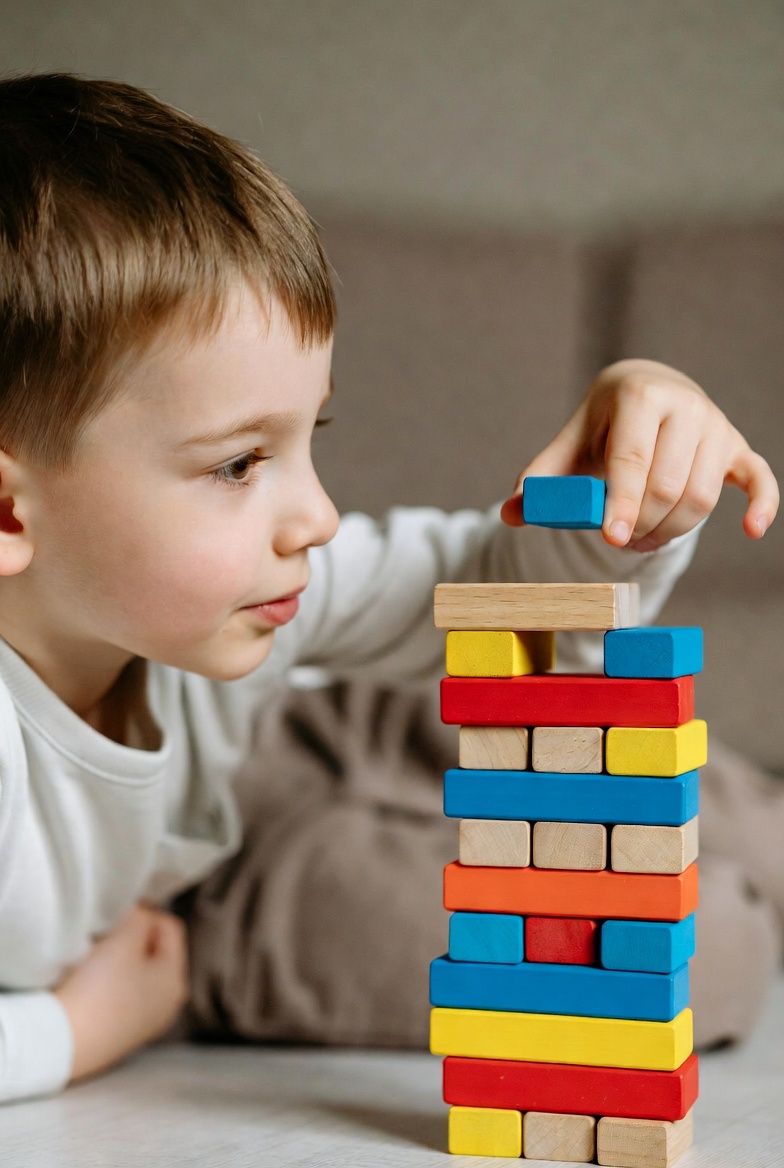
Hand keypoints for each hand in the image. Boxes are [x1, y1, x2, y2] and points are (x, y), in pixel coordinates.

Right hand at [54, 903, 188, 1082]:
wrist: (63, 1042)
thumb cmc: (98, 988)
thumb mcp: (124, 938)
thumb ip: (140, 917)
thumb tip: (142, 915)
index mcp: (176, 978)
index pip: (171, 928)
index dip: (147, 913)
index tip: (121, 913)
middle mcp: (169, 1004)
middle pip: (157, 952)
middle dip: (134, 938)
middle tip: (109, 935)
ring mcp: (146, 1023)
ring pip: (139, 975)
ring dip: (121, 962)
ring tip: (97, 959)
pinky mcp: (122, 1035)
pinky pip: (124, 996)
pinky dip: (111, 985)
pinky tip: (91, 985)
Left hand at [501, 359, 778, 550]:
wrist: (646, 390)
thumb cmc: (603, 425)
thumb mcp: (570, 443)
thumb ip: (542, 477)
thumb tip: (512, 512)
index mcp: (639, 397)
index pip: (633, 459)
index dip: (622, 502)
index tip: (611, 537)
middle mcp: (685, 406)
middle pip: (668, 486)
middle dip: (642, 524)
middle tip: (619, 543)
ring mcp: (716, 426)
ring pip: (702, 495)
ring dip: (672, 529)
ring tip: (642, 540)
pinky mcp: (738, 447)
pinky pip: (760, 479)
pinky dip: (762, 505)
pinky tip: (751, 530)